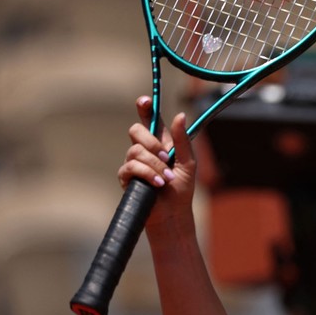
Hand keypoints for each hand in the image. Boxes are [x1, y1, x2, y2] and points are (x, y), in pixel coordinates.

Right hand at [116, 96, 197, 228]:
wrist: (174, 213)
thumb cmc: (182, 189)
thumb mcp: (188, 163)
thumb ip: (182, 141)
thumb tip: (180, 115)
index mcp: (160, 144)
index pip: (150, 122)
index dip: (145, 109)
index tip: (144, 100)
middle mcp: (145, 151)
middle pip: (135, 131)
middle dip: (150, 141)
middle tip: (166, 155)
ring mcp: (134, 163)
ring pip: (135, 151)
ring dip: (154, 164)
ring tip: (167, 179)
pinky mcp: (127, 177)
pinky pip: (131, 167)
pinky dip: (147, 174)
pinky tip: (158, 183)